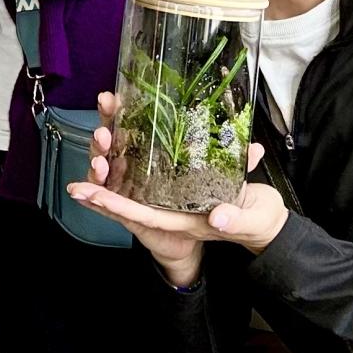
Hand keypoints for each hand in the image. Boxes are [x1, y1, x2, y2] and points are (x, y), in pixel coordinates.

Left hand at [66, 92, 288, 283]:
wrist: (264, 220)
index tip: (88, 193)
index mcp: (182, 219)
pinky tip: (120, 132)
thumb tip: (218, 218)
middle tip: (89, 154)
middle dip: (104, 176)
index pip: (140, 214)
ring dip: (114, 157)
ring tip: (100, 131)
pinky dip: (131, 151)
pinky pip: (147, 169)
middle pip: (128, 195)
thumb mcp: (250, 220)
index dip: (113, 205)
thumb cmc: (257, 221)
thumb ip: (235, 219)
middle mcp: (170, 208)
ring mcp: (172, 196)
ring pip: (132, 178)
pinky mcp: (179, 183)